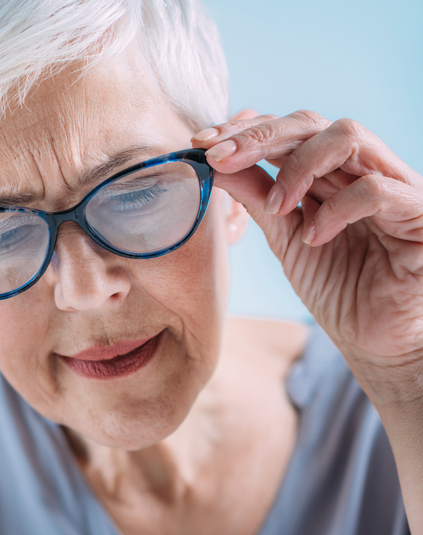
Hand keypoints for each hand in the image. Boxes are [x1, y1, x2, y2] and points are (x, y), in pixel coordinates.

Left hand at [192, 111, 422, 400]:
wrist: (375, 342)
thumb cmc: (339, 292)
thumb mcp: (287, 241)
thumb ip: (259, 199)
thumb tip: (215, 163)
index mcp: (332, 172)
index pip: (289, 131)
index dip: (246, 132)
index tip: (202, 144)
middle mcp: (363, 168)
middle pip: (312, 123)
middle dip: (260, 137)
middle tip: (219, 156)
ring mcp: (394, 184)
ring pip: (348, 137)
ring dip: (299, 166)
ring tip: (275, 206)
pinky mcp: (418, 213)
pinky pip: (377, 190)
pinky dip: (338, 209)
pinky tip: (314, 238)